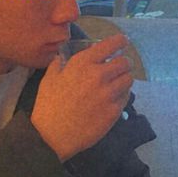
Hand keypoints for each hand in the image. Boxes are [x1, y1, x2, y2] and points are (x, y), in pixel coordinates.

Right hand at [31, 34, 133, 161]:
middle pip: (125, 62)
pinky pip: (126, 97)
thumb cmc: (48, 106)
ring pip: (128, 79)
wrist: (53, 135)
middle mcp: (99, 75)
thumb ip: (58, 64)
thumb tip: (61, 56)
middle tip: (119, 66)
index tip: (123, 42)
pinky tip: (114, 98)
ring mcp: (109, 94)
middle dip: (123, 62)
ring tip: (117, 82)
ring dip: (124, 79)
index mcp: (83, 63)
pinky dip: (122, 95)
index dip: (120, 41)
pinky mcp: (114, 111)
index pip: (111, 45)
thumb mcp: (49, 79)